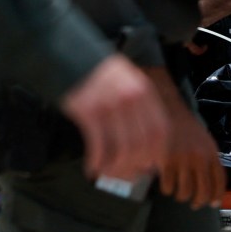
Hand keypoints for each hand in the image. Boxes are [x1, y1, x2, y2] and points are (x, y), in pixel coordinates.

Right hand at [59, 55, 169, 183]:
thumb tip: (144, 143)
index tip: (152, 166)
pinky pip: (98, 145)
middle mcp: (131, 99)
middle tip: (127, 176)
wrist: (71, 55)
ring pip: (121, 149)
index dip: (158, 153)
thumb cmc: (99, 73)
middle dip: (136, 166)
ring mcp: (110, 105)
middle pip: (142, 144)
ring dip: (115, 167)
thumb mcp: (128, 81)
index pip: (160, 130)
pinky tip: (92, 167)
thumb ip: (139, 106)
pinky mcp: (88, 111)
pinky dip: (96, 161)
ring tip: (107, 174)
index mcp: (144, 92)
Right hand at [145, 67, 225, 208]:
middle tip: (193, 203)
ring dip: (181, 196)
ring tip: (177, 193)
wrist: (167, 109)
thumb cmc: (184, 125)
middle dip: (198, 202)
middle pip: (203, 191)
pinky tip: (166, 185)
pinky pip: (168, 185)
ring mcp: (183, 161)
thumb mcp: (204, 141)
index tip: (214, 203)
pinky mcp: (166, 161)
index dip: (218, 196)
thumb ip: (208, 159)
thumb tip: (210, 180)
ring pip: (185, 192)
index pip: (219, 182)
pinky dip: (167, 189)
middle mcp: (200, 159)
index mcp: (211, 154)